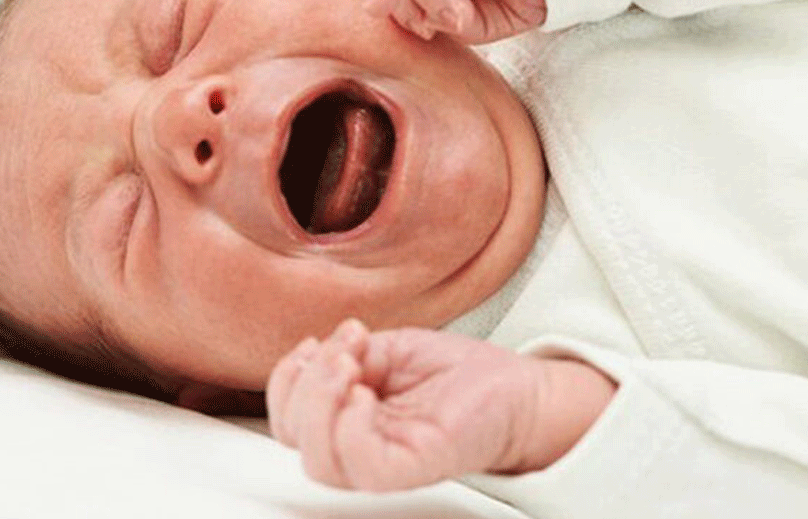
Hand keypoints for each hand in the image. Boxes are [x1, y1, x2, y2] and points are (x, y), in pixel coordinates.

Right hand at [267, 319, 596, 490]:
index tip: (319, 340)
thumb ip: (349, 355)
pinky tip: (365, 395)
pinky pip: (361, 466)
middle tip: (342, 351)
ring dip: (319, 402)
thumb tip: (317, 358)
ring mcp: (386, 460)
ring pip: (318, 460)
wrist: (520, 388)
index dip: (287, 378)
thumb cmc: (461, 374)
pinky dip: (348, 428)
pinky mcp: (412, 467)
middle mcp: (362, 446)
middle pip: (293, 438)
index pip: (290, 419)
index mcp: (350, 419)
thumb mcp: (391, 349)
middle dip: (301, 384)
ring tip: (351, 366)